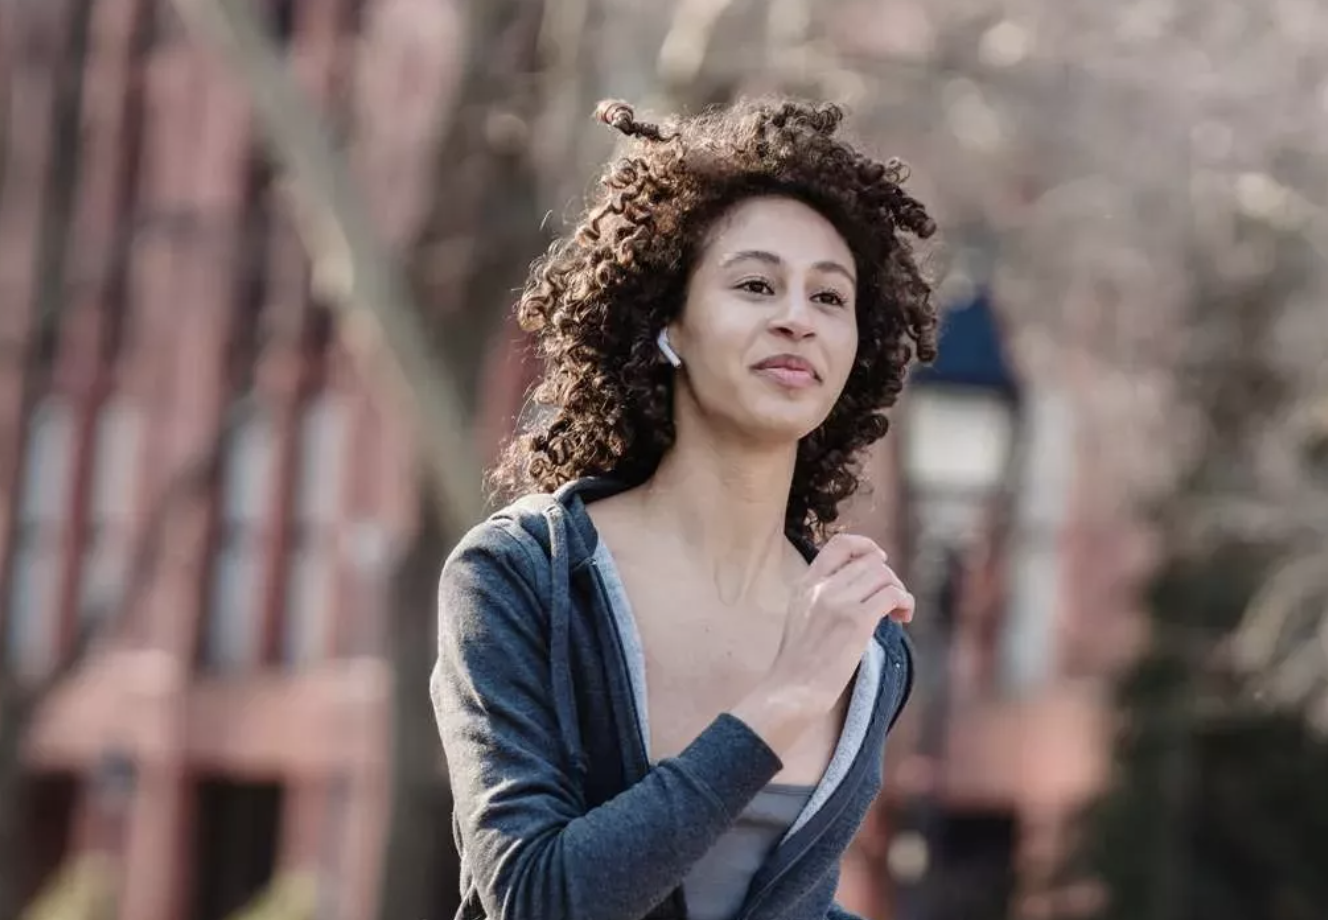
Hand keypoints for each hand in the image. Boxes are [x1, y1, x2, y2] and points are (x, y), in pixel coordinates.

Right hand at [772, 534, 913, 702]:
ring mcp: (839, 601)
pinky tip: (903, 618)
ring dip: (900, 591)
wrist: (792, 690)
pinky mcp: (857, 621)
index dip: (866, 546)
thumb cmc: (798, 665)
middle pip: (871, 562)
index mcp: (805, 584)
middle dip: (889, 578)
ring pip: (885, 575)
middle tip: (892, 602)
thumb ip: (822, 598)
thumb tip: (859, 590)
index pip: (839, 544)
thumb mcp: (801, 617)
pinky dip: (905, 603)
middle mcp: (822, 586)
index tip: (879, 560)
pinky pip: (893, 595)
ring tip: (898, 613)